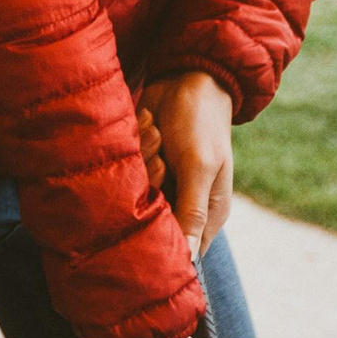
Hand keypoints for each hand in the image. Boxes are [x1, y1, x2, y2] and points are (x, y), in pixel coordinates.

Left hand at [142, 68, 233, 259]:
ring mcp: (163, 183)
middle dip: (150, 188)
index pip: (183, 251)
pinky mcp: (145, 165)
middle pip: (152, 221)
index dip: (163, 243)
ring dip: (144, 160)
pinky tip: (151, 126)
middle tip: (162, 160)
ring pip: (136, 195)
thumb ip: (192, 212)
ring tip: (159, 135)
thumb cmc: (200, 122)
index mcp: (207, 212)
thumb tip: (189, 261)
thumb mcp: (199, 167)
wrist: (186, 76)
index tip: (149, 218)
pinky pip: (129, 172)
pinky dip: (137, 148)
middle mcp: (184, 202)